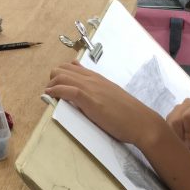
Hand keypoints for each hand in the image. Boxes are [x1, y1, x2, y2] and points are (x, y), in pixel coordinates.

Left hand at [46, 61, 164, 146]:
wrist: (141, 122)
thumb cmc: (128, 114)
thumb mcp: (110, 96)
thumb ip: (98, 92)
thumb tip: (86, 93)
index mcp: (98, 78)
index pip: (72, 67)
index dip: (60, 75)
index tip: (56, 86)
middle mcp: (92, 79)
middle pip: (62, 69)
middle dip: (52, 79)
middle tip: (51, 92)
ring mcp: (90, 87)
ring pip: (61, 76)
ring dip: (50, 85)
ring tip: (49, 96)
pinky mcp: (89, 99)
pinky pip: (66, 89)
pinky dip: (54, 91)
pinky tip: (49, 96)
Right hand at [167, 98, 189, 152]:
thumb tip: (189, 144)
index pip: (189, 116)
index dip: (188, 132)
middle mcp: (187, 104)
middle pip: (176, 121)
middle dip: (180, 137)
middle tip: (186, 147)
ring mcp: (176, 109)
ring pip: (169, 125)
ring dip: (175, 138)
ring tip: (185, 144)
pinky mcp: (169, 117)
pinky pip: (165, 128)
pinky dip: (171, 137)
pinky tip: (180, 141)